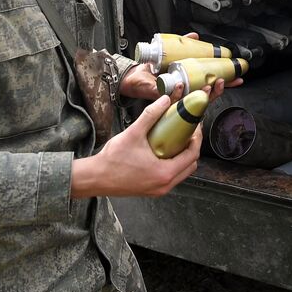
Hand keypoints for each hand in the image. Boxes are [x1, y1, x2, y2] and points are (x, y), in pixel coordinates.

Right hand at [71, 94, 199, 197]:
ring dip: (183, 157)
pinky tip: (164, 152)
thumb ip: (151, 115)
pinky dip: (173, 165)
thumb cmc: (112, 160)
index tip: (195, 127)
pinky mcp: (152, 191)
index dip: (196, 139)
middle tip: (188, 132)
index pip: (192, 155)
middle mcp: (165, 185)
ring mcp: (158, 190)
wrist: (95, 178)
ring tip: (177, 140)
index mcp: (165, 173)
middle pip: (190, 165)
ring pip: (181, 173)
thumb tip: (165, 100)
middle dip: (192, 147)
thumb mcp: (133, 133)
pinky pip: (171, 178)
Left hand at [120, 32, 241, 98]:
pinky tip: (183, 86)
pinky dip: (178, 93)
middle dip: (218, 90)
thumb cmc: (149, 71)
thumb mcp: (169, 54)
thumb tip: (195, 36)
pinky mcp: (160, 99)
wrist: (130, 78)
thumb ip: (183, 45)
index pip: (210, 87)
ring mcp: (173, 98)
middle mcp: (183, 94)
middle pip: (206, 96)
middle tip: (225, 83)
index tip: (237, 79)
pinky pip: (171, 99)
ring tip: (211, 85)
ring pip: (192, 100)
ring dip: (203, 94)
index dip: (224, 84)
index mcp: (188, 84)